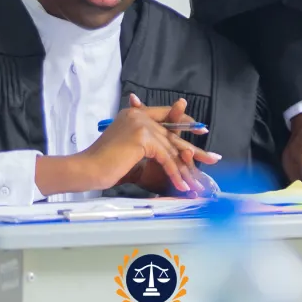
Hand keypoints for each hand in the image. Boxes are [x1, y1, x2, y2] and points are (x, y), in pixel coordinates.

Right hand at [39, 95, 218, 196]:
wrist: (87, 169)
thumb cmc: (104, 165)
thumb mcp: (130, 152)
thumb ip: (147, 148)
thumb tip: (168, 157)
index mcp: (135, 114)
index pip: (165, 115)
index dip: (184, 123)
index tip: (200, 132)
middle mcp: (139, 115)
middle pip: (173, 134)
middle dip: (195, 150)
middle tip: (213, 158)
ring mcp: (140, 125)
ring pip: (171, 149)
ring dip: (186, 169)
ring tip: (198, 182)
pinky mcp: (142, 138)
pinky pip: (166, 158)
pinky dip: (175, 174)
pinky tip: (182, 186)